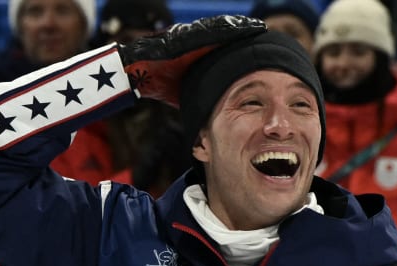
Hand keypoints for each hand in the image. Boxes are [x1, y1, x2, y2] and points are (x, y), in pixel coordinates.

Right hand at [118, 14, 266, 107]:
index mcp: (194, 52)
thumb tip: (214, 107)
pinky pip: (208, 31)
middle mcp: (192, 40)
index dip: (239, 43)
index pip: (221, 45)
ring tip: (258, 28)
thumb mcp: (184, 89)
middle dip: (243, 32)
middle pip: (223, 33)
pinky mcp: (183, 37)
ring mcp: (187, 36)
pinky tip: (241, 28)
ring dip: (238, 28)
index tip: (259, 45)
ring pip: (218, 28)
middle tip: (263, 31)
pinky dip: (225, 29)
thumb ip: (199, 91)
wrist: (133, 74)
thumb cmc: (155, 82)